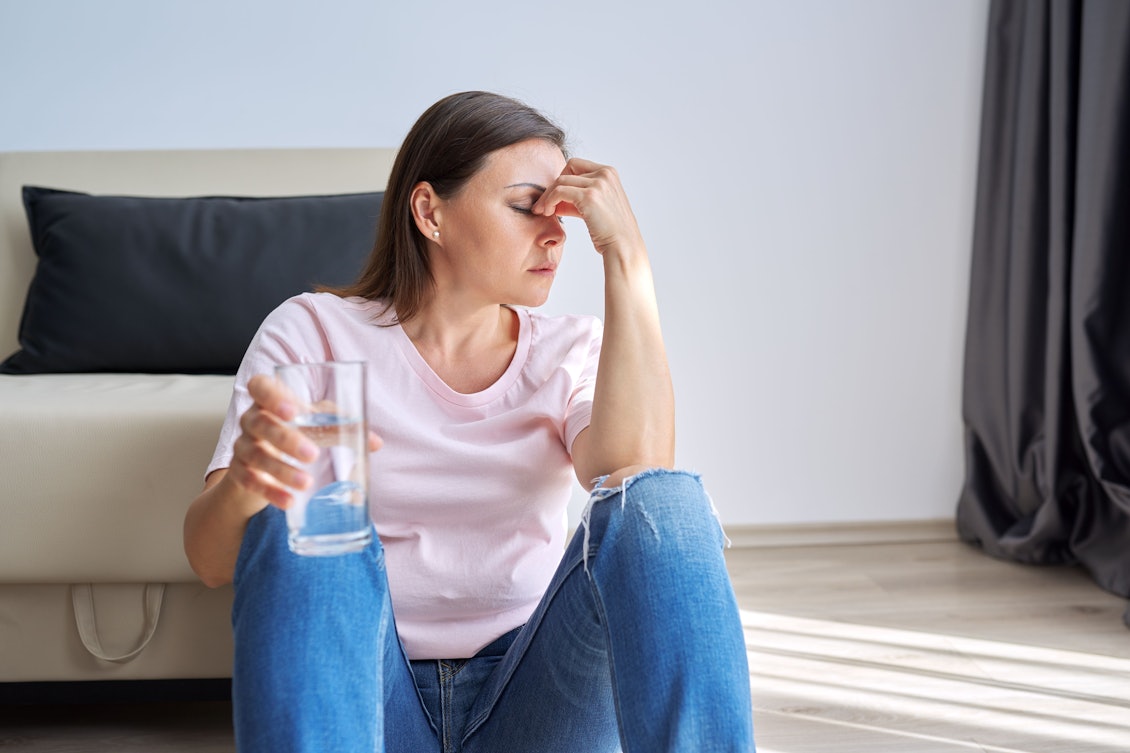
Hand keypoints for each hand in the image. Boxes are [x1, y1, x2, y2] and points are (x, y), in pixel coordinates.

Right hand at [225, 374, 381, 508]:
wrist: (261, 467)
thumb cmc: (294, 433)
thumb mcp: (315, 424)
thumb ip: (341, 426)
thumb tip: (375, 442)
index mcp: (268, 400)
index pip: (260, 386)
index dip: (272, 396)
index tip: (292, 412)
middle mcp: (251, 420)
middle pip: (260, 424)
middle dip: (285, 439)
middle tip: (312, 454)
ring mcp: (242, 446)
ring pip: (255, 455)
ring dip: (281, 470)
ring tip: (305, 482)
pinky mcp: (239, 473)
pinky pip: (249, 481)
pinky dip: (270, 492)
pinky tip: (289, 501)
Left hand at [532, 158, 644, 257]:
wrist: (623, 246)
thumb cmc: (611, 232)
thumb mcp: (596, 208)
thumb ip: (578, 200)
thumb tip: (556, 202)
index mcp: (609, 173)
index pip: (576, 165)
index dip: (563, 180)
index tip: (555, 197)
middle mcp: (605, 174)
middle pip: (567, 171)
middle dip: (552, 187)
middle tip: (542, 205)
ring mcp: (598, 183)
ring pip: (560, 181)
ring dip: (547, 196)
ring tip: (542, 211)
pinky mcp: (589, 196)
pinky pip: (559, 192)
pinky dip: (549, 201)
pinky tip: (548, 212)